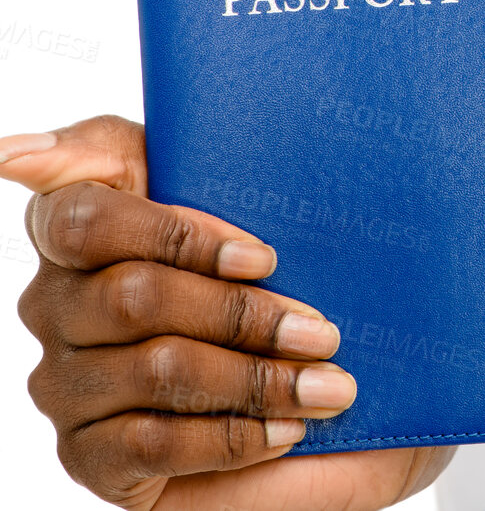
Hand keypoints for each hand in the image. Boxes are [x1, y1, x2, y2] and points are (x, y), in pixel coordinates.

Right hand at [3, 116, 451, 510]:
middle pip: (135, 296)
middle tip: (324, 331)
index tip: (265, 257)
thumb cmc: (282, 280)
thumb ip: (179, 156)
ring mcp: (66, 383)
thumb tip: (15, 150)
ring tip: (330, 385)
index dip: (176, 235)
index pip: (83, 216)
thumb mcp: (256, 202)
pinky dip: (233, 436)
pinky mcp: (90, 456)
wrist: (324, 403)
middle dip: (246, 314)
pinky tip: (288, 427)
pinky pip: (152, 444)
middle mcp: (56, 305)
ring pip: (155, 369)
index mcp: (81, 230)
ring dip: (258, 379)